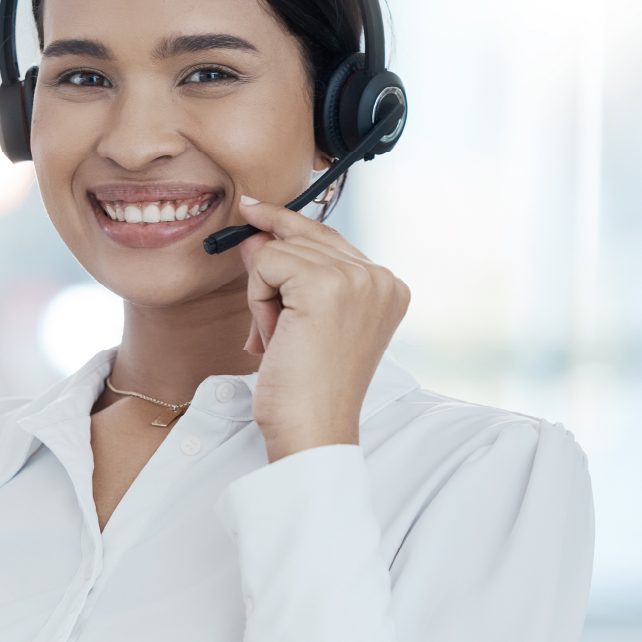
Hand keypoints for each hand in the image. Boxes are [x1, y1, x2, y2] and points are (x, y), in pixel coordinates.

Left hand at [235, 195, 408, 462]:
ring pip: (279, 249)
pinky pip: (265, 262)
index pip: (327, 238)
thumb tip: (255, 232)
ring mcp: (357, 278)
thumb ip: (288, 273)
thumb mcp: (300, 320)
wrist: (312, 429)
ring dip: (263, 296)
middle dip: (272, 278)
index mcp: (387, 287)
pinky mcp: (325, 283)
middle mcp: (380, 277)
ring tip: (281, 340)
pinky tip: (272, 335)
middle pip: (303, 235)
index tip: (254, 211)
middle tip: (273, 328)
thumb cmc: (305, 388)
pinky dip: (257, 299)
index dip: (287, 231)